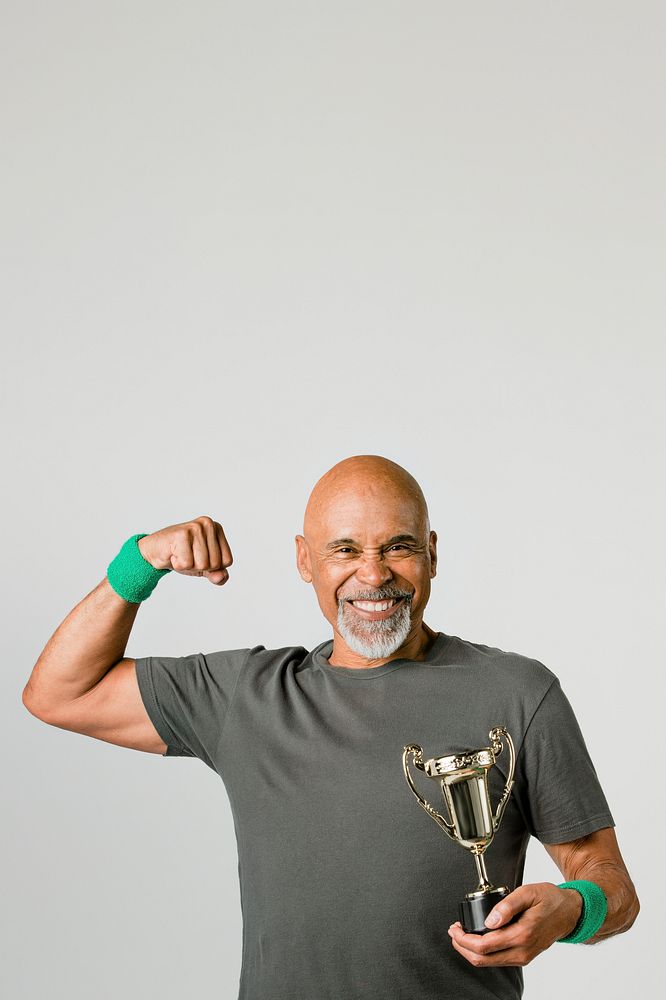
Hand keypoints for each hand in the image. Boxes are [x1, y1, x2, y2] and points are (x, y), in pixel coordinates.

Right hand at [138, 516, 232, 585]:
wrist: (154, 551)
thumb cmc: (182, 556)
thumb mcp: (204, 568)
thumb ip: (218, 574)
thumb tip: (221, 577)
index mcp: (217, 529)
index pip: (227, 561)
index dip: (212, 567)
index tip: (198, 556)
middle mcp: (208, 524)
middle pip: (215, 564)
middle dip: (198, 566)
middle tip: (186, 555)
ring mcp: (195, 527)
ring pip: (202, 564)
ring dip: (188, 565)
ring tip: (180, 554)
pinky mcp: (181, 534)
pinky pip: (187, 563)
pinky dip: (178, 564)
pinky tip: (172, 553)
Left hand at [448, 882, 581, 967]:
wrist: (570, 912)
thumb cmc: (550, 900)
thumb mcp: (528, 893)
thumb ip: (507, 905)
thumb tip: (489, 920)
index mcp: (521, 935)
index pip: (484, 946)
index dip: (464, 939)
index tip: (455, 928)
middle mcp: (522, 951)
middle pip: (483, 960)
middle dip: (463, 948)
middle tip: (454, 932)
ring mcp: (523, 956)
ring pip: (489, 963)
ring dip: (472, 951)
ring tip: (462, 933)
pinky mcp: (524, 956)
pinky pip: (498, 960)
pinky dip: (484, 952)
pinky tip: (478, 937)